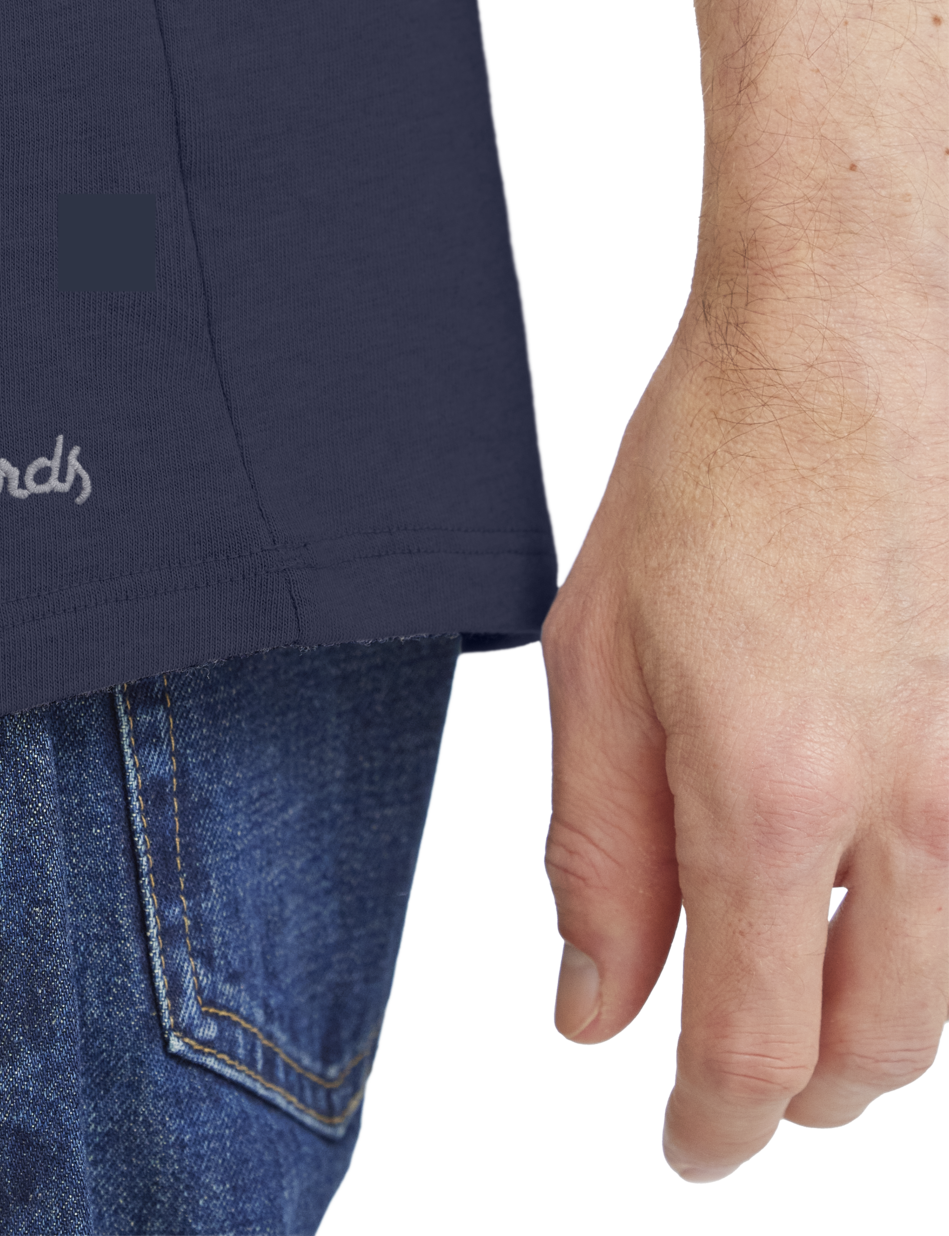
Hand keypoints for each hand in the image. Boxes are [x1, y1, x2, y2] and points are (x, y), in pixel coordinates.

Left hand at [540, 288, 948, 1182]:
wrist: (835, 357)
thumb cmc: (702, 482)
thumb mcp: (593, 661)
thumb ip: (595, 849)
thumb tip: (593, 1003)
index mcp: (769, 792)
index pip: (755, 1043)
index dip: (715, 1125)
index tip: (683, 1150)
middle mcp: (899, 805)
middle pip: (880, 1047)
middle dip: (794, 1091)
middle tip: (718, 1070)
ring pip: (938, 980)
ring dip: (855, 1020)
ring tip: (764, 978)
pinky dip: (900, 929)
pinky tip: (828, 877)